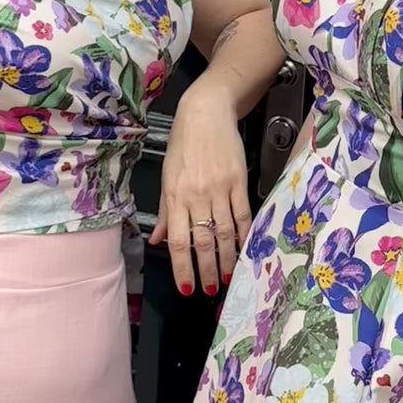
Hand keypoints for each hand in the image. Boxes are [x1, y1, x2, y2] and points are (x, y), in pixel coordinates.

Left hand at [149, 73, 252, 296]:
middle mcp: (196, 195)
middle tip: (211, 290)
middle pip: (203, 240)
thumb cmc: (184, 143)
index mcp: (175, 196)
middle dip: (207, 269)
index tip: (188, 287)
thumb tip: (156, 240)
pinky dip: (244, 234)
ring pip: (224, 231)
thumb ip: (163, 212)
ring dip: (228, 258)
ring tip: (229, 276)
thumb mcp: (166, 176)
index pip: (178, 240)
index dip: (183, 267)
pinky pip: (242, 214)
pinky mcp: (238, 181)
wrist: (206, 113)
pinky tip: (246, 249)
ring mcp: (218, 188)